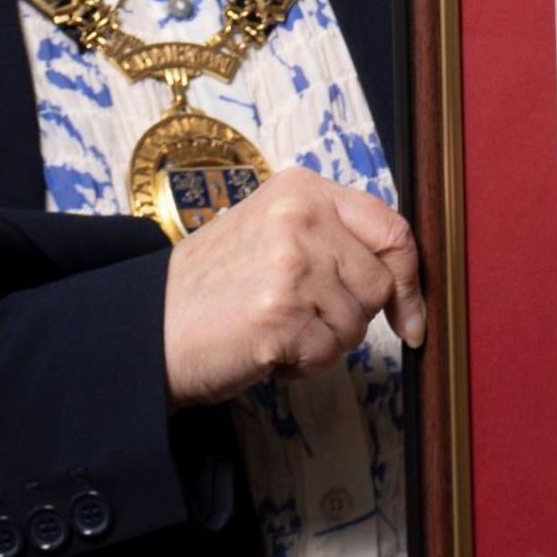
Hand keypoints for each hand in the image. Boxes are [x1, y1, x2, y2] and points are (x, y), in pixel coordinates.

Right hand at [159, 167, 425, 404]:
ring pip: (356, 325)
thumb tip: (405, 276)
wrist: (147, 328)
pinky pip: (327, 356)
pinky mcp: (280, 318)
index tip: (410, 316)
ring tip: (272, 326)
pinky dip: (301, 365)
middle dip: (349, 315)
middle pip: (377, 284)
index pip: (392, 229)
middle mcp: (300, 219)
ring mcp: (291, 268)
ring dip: (321, 342)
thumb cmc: (214, 288)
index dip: (408, 279)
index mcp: (301, 190)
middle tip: (298, 316)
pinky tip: (264, 348)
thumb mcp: (273, 232)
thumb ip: (333, 237)